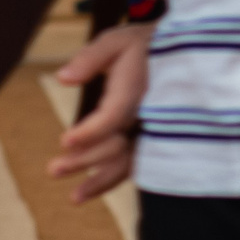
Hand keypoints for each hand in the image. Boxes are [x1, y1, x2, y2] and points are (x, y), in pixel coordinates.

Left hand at [45, 24, 150, 204]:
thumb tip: (62, 78)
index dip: (91, 131)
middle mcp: (151, 115)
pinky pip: (138, 163)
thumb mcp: (116, 41)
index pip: (114, 115)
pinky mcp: (157, 140)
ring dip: (102, 180)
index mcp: (139, 89)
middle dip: (86, 160)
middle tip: (52, 171)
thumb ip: (90, 59)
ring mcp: (157, 131)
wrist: (186, 53)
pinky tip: (93, 188)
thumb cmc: (143, 44)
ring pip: (131, 161)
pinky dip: (116, 176)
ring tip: (74, 198)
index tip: (65, 142)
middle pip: (119, 144)